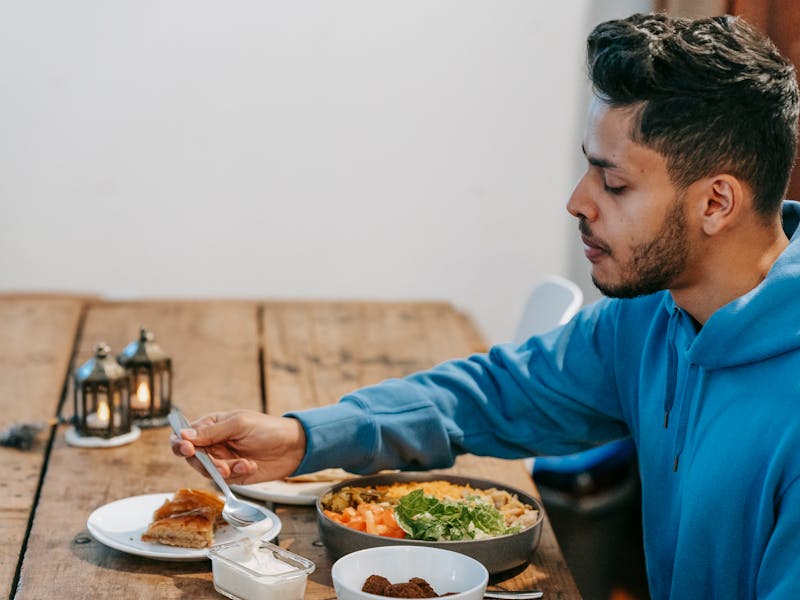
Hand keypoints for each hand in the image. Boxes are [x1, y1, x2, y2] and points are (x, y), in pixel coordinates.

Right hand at [170, 409, 306, 484]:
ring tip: (242, 464)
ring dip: (223, 470)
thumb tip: (183, 435)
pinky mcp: (233, 475)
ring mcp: (221, 460)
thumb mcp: (239, 424)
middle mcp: (213, 444)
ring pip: (207, 471)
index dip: (180, 444)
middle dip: (205, 463)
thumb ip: (211, 431)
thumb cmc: (268, 428)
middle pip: (192, 458)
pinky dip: (236, 473)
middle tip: (220, 466)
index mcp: (211, 425)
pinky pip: (224, 480)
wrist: (293, 447)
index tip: (187, 449)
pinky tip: (250, 465)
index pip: (184, 436)